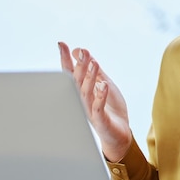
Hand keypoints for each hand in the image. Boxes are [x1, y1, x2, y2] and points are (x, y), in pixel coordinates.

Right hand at [58, 41, 131, 161]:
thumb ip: (94, 69)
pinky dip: (100, 96)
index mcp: (81, 91)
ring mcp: (90, 110)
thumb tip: (80, 51)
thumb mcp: (104, 83)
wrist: (119, 135)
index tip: (61, 44)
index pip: (71, 73)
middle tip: (83, 51)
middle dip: (80, 66)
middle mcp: (82, 100)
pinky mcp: (100, 120)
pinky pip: (98, 108)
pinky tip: (103, 85)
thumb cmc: (110, 109)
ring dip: (90, 77)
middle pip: (77, 81)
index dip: (66, 59)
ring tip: (93, 63)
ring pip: (87, 92)